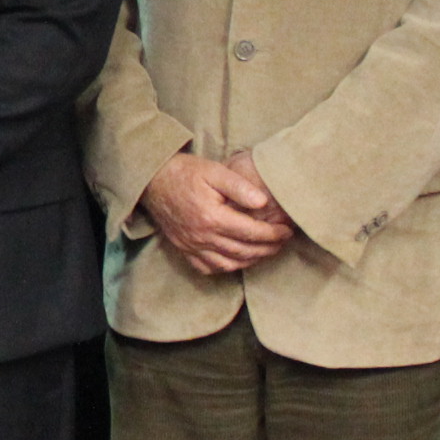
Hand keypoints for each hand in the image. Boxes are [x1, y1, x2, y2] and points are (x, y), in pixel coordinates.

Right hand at [138, 151, 295, 274]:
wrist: (153, 180)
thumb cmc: (185, 172)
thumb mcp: (214, 170)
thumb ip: (240, 186)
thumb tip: (263, 202)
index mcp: (212, 217)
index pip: (251, 232)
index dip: (273, 234)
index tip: (287, 230)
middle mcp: (202, 236)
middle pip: (243, 251)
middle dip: (267, 249)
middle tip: (282, 242)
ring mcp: (191, 245)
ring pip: (228, 264)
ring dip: (251, 261)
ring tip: (265, 251)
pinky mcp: (183, 248)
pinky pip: (207, 268)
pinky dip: (226, 268)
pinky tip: (237, 259)